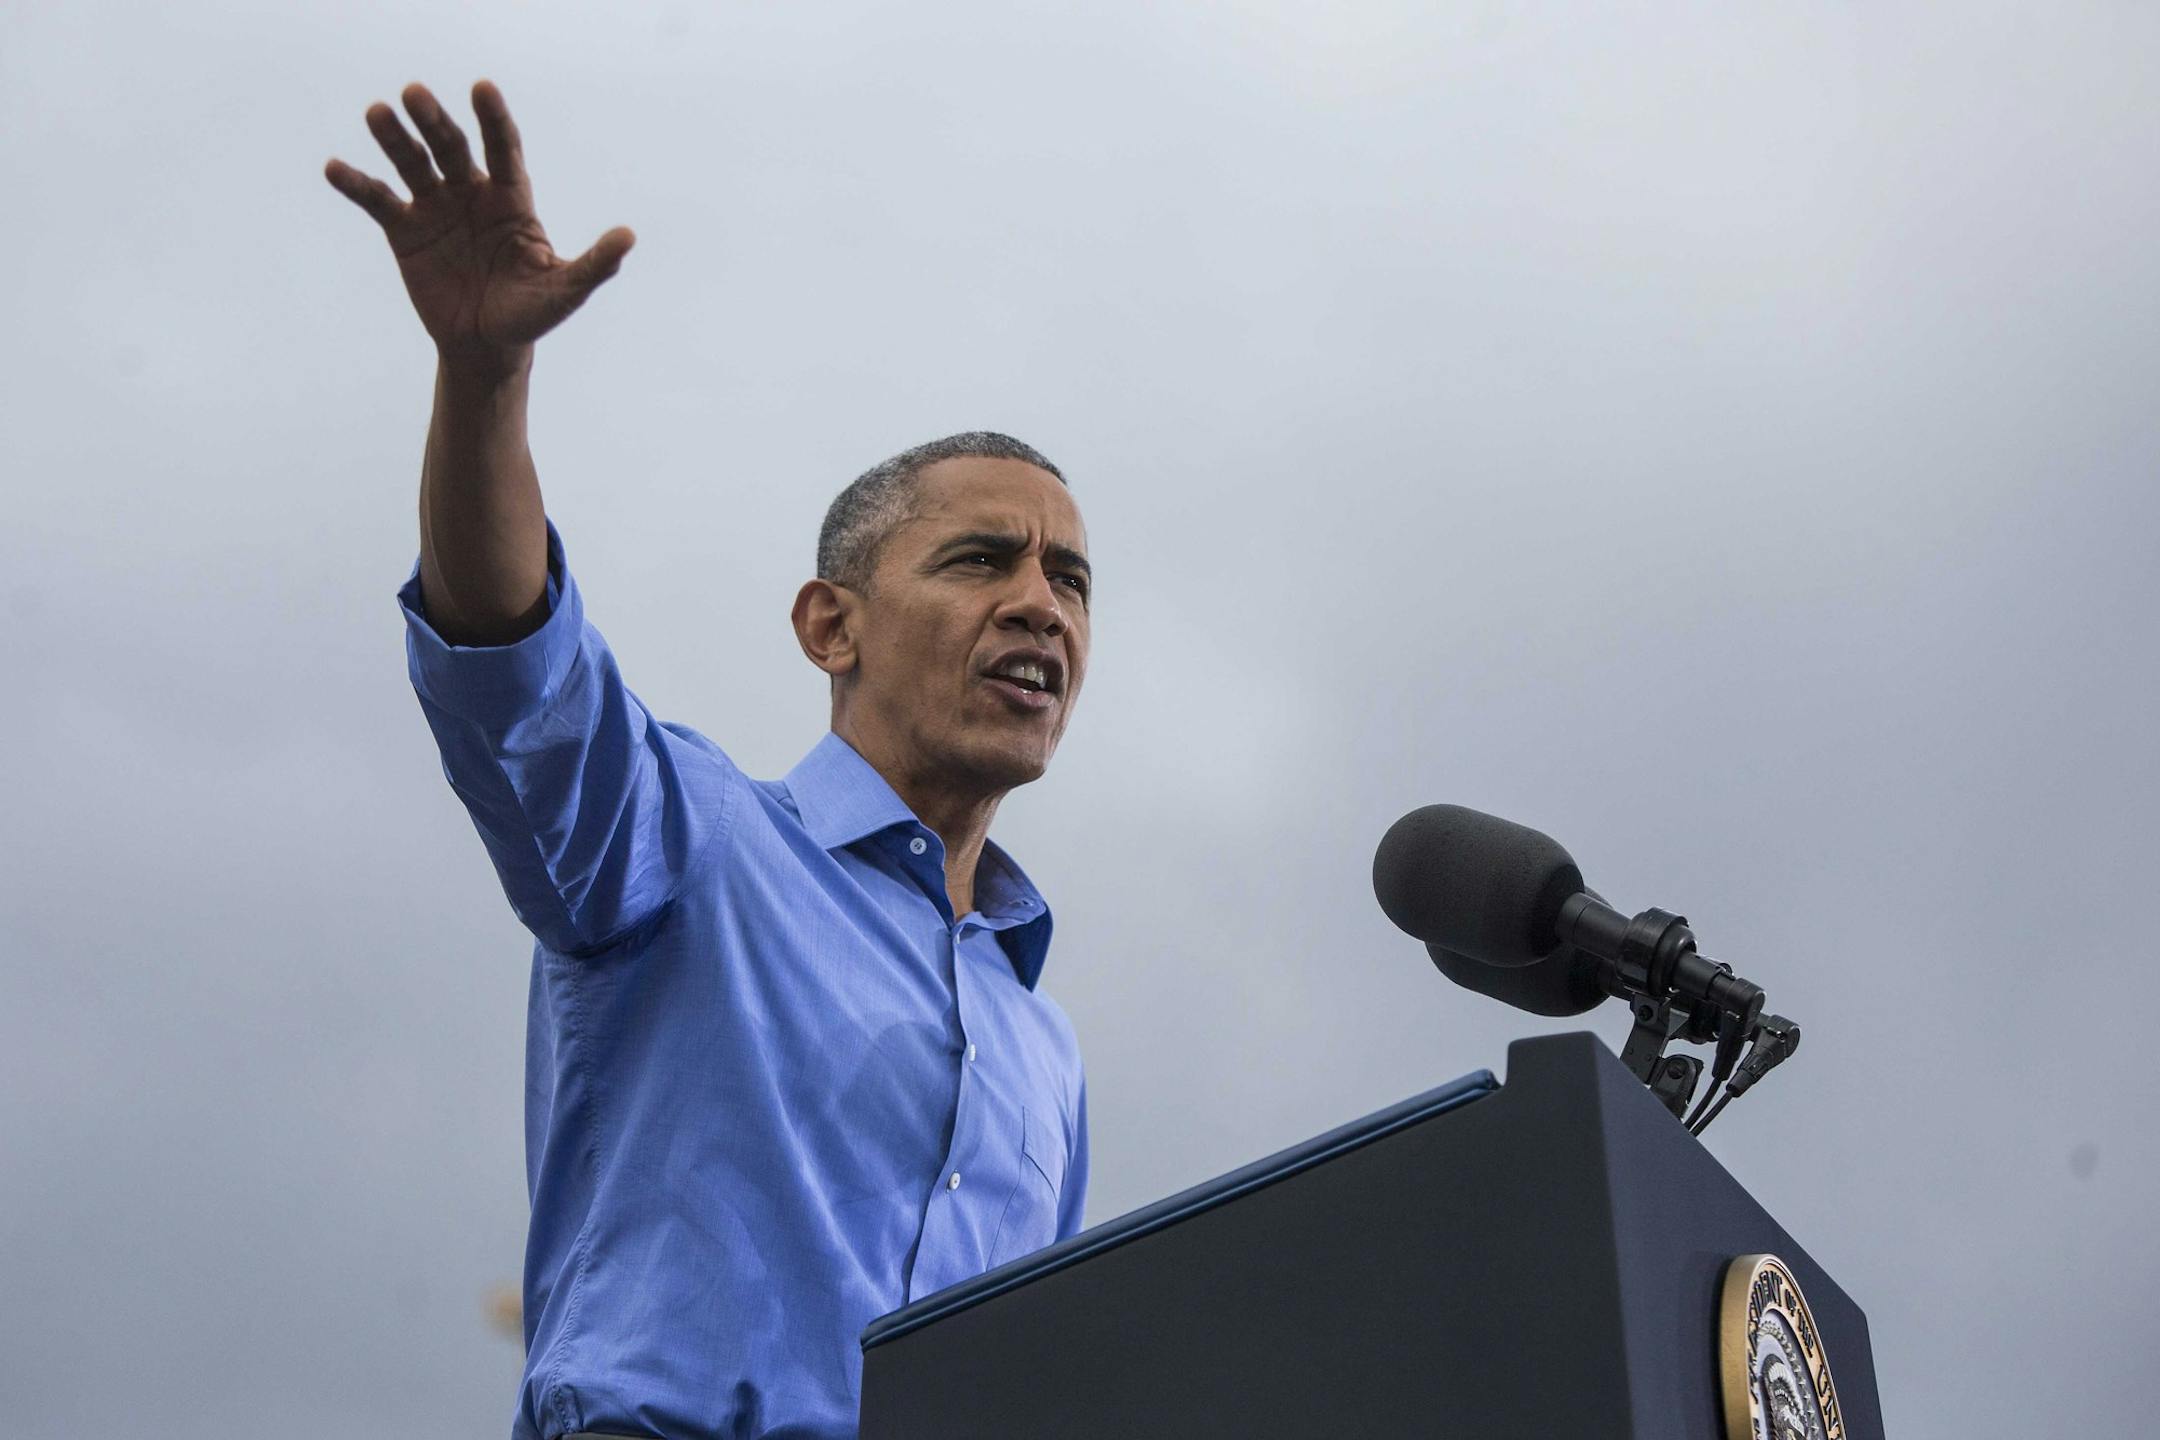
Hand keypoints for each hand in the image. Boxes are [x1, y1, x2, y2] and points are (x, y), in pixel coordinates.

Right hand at [325, 79, 633, 371]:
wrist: (486, 346)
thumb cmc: (530, 314)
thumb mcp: (564, 291)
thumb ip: (594, 265)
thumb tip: (628, 237)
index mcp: (511, 199)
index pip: (504, 150)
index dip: (494, 120)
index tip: (482, 89)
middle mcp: (471, 193)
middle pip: (452, 147)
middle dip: (435, 120)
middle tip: (415, 94)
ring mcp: (435, 207)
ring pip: (412, 163)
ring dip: (394, 138)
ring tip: (378, 114)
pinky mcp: (403, 230)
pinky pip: (377, 200)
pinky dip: (356, 184)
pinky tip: (335, 168)